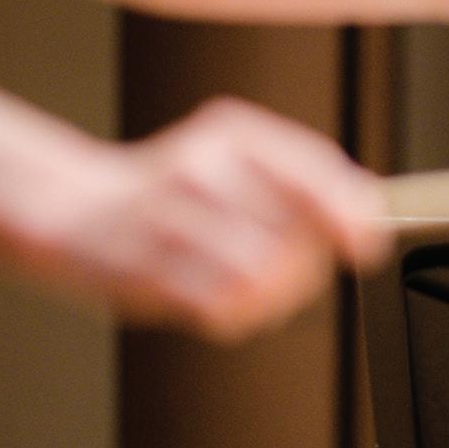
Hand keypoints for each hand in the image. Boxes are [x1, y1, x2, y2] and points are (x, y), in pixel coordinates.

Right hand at [11, 97, 392, 341]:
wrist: (78, 211)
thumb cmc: (177, 193)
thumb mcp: (242, 161)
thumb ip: (309, 181)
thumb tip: (370, 212)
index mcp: (233, 134)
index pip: (310, 171)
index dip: (346, 213)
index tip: (366, 245)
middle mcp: (200, 167)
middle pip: (295, 236)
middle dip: (305, 266)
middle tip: (283, 267)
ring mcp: (168, 217)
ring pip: (262, 277)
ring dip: (271, 296)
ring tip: (248, 285)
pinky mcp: (143, 268)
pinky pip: (221, 306)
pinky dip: (233, 313)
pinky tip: (214, 295)